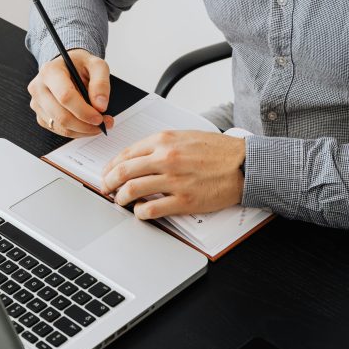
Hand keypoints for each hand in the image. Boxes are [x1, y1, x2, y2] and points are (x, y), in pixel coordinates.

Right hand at [27, 49, 113, 136]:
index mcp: (50, 71)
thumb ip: (101, 83)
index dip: (84, 111)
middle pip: (61, 116)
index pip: (65, 96)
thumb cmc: (81, 65)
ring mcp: (37, 103)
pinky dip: (76, 131)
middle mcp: (38, 87)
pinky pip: (59, 130)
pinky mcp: (41, 115)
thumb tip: (100, 106)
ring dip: (83, 130)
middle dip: (86, 125)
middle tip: (105, 123)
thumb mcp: (96, 65)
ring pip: (60, 126)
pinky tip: (87, 124)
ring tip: (99, 125)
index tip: (100, 117)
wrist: (68, 67)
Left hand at [101, 129, 244, 219]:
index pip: (126, 153)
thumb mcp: (184, 136)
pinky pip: (151, 209)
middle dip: (108, 182)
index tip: (107, 173)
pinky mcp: (184, 200)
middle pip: (123, 171)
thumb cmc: (216, 150)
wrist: (243, 164)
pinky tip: (141, 211)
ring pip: (132, 190)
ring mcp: (174, 180)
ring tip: (120, 201)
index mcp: (164, 140)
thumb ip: (161, 144)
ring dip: (120, 198)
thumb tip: (138, 156)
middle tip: (105, 188)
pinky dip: (140, 212)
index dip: (111, 165)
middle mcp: (166, 158)